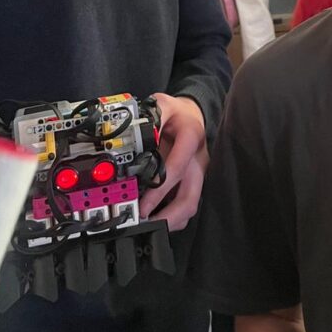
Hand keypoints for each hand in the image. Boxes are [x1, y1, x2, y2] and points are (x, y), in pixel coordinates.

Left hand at [139, 93, 207, 231]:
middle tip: (146, 226)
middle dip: (170, 217)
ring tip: (148, 226)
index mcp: (191, 138)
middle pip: (190, 197)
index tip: (142, 206)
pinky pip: (186, 204)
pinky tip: (156, 218)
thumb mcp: (162, 104)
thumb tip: (133, 138)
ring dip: (171, 220)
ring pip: (191, 205)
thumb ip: (149, 118)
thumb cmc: (175, 112)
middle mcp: (198, 160)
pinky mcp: (193, 182)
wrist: (191, 114)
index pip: (176, 169)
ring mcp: (198, 174)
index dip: (158, 191)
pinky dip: (173, 216)